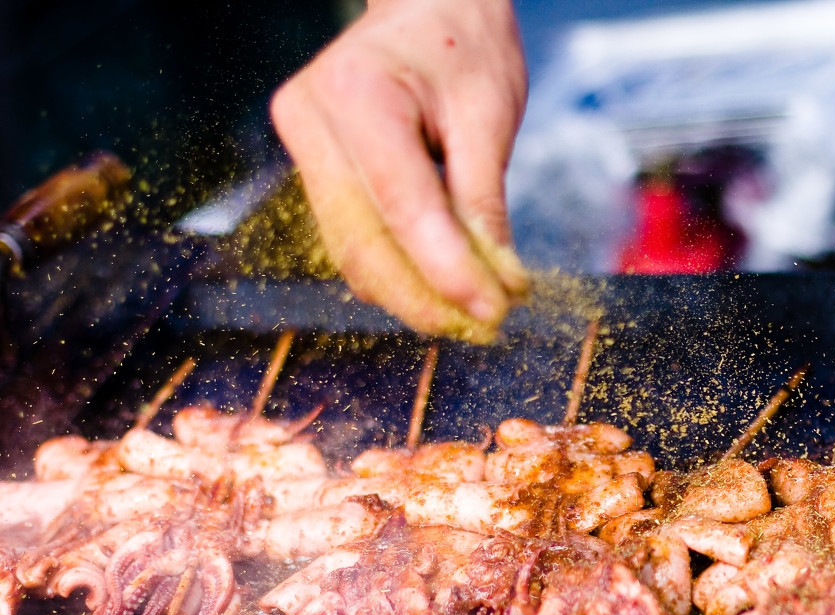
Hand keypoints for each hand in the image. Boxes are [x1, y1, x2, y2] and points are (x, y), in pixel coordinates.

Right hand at [271, 0, 528, 340]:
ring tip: (472, 312)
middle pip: (364, 243)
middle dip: (426, 298)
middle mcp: (311, 119)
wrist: (425, 5)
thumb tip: (497, 282)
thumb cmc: (463, 43)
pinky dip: (396, 271)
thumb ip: (484, 200)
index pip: (403, 207)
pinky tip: (441, 286)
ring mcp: (302, 143)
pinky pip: (350, 238)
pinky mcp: (311, 166)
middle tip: (486, 326)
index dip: (448, 271)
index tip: (494, 311)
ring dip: (411, 294)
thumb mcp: (490, 113)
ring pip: (351, 252)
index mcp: (357, 94)